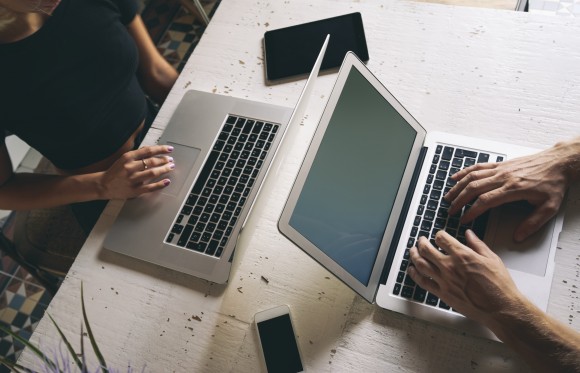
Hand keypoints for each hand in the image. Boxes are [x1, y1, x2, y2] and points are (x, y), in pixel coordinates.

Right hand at [98, 145, 174, 199]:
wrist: (103, 185)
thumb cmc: (115, 171)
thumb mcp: (123, 159)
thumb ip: (137, 154)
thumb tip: (152, 149)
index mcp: (127, 157)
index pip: (148, 151)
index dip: (161, 149)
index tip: (169, 149)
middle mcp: (130, 167)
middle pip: (152, 161)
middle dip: (164, 160)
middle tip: (171, 160)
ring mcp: (132, 179)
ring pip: (152, 173)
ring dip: (164, 169)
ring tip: (171, 167)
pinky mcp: (134, 190)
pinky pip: (150, 187)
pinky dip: (160, 184)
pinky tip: (167, 181)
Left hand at [407, 231, 523, 327]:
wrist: (501, 309)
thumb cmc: (499, 285)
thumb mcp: (492, 259)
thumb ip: (477, 245)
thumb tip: (469, 234)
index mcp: (463, 255)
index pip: (442, 238)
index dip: (439, 235)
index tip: (439, 236)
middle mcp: (450, 267)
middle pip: (426, 249)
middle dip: (422, 242)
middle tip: (421, 240)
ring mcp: (444, 281)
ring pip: (421, 264)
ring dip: (414, 255)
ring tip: (413, 251)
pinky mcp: (443, 294)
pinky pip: (423, 282)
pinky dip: (414, 274)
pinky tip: (411, 270)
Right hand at [444, 140, 578, 241]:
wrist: (559, 162)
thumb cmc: (554, 183)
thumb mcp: (549, 207)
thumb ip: (532, 223)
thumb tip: (519, 236)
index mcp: (513, 189)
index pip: (485, 200)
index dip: (472, 211)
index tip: (464, 219)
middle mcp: (503, 177)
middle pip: (474, 188)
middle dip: (459, 200)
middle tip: (451, 210)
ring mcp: (500, 169)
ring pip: (473, 177)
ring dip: (458, 187)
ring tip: (449, 197)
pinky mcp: (500, 164)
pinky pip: (478, 166)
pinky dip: (464, 171)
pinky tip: (456, 177)